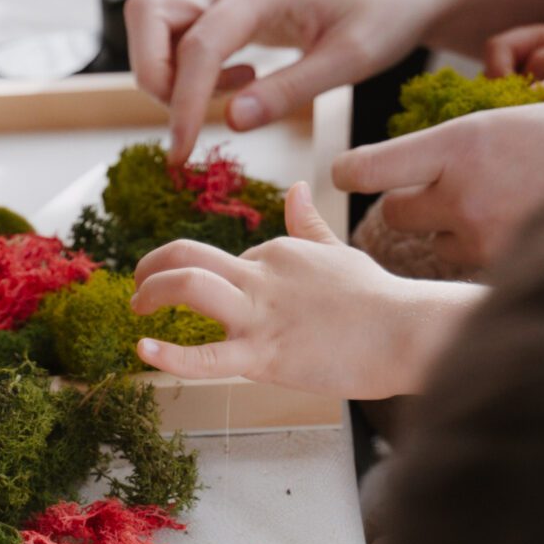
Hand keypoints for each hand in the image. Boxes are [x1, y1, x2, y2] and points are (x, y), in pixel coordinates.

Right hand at [125, 0, 543, 163]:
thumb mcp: (351, 60)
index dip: (182, 102)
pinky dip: (187, 60)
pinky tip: (241, 82)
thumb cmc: (387, 13)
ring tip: (229, 95)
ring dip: (168, 67)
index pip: (198, 43)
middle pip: (149, 12)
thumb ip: (290, 90)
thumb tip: (230, 122)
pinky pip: (180, 24)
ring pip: (155, 16)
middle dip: (152, 73)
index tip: (182, 155)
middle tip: (191, 118)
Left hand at [131, 179, 477, 399]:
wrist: (406, 331)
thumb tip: (296, 187)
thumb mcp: (339, 251)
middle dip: (152, 266)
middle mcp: (263, 273)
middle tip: (139, 285)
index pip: (227, 260)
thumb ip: (310, 223)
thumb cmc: (378, 299)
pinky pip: (206, 356)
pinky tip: (143, 350)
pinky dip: (168, 354)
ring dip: (152, 293)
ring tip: (137, 310)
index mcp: (279, 250)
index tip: (219, 303)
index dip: (216, 282)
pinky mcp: (264, 355)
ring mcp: (261, 313)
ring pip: (189, 287)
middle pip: (188, 255)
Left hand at [332, 55, 543, 270]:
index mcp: (465, 142)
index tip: (352, 170)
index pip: (371, 167)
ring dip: (449, 233)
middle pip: (395, 215)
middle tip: (435, 189)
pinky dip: (487, 257)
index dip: (356, 168)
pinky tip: (517, 238)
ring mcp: (487, 244)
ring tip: (486, 214)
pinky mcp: (514, 277)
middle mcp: (463, 197)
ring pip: (435, 247)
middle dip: (409, 202)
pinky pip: (479, 270)